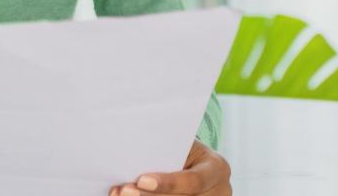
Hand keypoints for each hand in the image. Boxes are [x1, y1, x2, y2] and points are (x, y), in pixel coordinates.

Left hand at [109, 139, 231, 195]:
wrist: (203, 166)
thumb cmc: (188, 150)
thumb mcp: (187, 145)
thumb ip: (170, 150)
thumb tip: (135, 150)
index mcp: (216, 168)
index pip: (193, 180)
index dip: (167, 183)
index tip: (142, 180)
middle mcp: (217, 191)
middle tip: (124, 190)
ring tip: (120, 193)